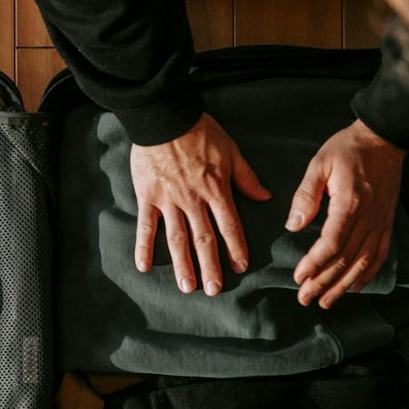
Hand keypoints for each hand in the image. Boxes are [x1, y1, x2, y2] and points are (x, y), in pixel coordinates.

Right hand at [131, 113, 271, 294]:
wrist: (164, 117)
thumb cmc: (200, 131)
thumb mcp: (231, 151)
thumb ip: (246, 177)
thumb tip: (265, 197)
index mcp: (216, 189)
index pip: (229, 225)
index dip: (236, 248)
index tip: (240, 267)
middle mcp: (193, 200)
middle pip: (204, 239)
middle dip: (210, 266)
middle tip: (213, 290)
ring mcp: (169, 200)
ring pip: (177, 239)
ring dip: (182, 265)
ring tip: (186, 286)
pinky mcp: (148, 197)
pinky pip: (146, 226)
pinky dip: (143, 246)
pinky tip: (143, 266)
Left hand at [288, 119, 404, 308]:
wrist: (384, 138)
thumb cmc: (349, 148)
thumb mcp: (320, 164)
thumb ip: (306, 196)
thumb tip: (293, 225)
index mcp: (349, 204)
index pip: (331, 243)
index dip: (315, 263)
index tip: (299, 277)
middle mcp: (368, 217)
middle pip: (345, 259)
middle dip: (324, 282)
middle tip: (305, 298)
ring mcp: (381, 222)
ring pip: (363, 262)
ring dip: (344, 285)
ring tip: (326, 301)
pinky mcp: (387, 222)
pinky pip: (381, 254)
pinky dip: (369, 273)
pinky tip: (356, 286)